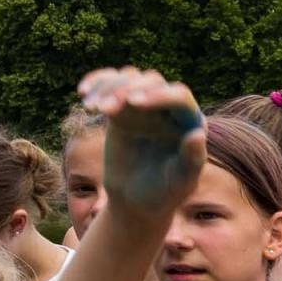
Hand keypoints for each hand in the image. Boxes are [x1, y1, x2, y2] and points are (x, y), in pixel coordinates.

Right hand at [79, 67, 205, 219]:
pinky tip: (83, 95)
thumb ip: (192, 159)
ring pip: (129, 78)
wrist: (136, 202)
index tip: (133, 103)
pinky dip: (96, 84)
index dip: (158, 95)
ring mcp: (146, 107)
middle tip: (106, 110)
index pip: (179, 97)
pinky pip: (110, 84)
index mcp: (191, 123)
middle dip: (128, 89)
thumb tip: (198, 133)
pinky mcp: (122, 108)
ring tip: (93, 108)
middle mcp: (170, 110)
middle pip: (152, 81)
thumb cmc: (164, 194)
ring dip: (109, 87)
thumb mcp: (180, 182)